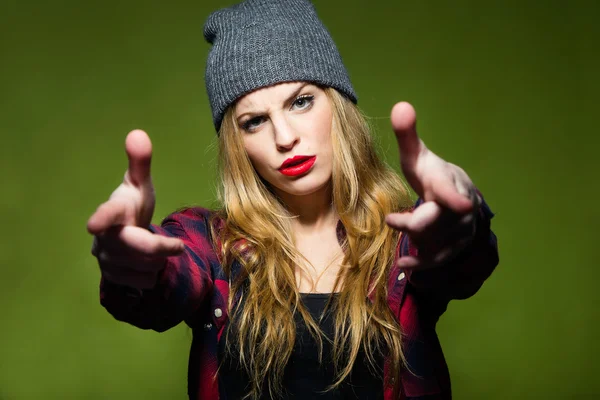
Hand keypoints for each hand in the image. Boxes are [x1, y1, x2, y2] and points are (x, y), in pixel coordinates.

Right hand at [87, 130, 183, 288]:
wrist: (123, 236)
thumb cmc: (133, 207)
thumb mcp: (140, 185)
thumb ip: (140, 162)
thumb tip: (138, 133)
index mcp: (112, 212)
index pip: (107, 214)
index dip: (102, 218)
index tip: (94, 225)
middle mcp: (104, 238)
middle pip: (141, 248)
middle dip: (162, 247)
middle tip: (177, 245)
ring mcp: (106, 260)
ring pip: (146, 268)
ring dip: (159, 261)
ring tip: (155, 250)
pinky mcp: (112, 279)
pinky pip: (144, 282)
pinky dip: (153, 275)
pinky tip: (147, 264)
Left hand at [385, 102, 480, 268]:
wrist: (458, 202)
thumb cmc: (432, 177)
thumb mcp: (418, 157)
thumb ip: (408, 135)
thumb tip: (400, 105)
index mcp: (450, 184)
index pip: (453, 191)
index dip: (455, 197)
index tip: (462, 205)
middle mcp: (458, 211)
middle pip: (440, 220)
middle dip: (420, 223)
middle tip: (396, 221)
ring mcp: (458, 232)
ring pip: (438, 243)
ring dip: (418, 244)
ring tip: (400, 251)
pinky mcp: (451, 249)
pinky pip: (438, 260)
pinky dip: (421, 265)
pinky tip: (403, 267)